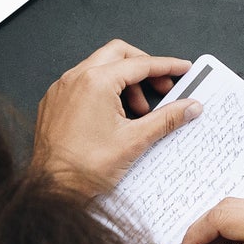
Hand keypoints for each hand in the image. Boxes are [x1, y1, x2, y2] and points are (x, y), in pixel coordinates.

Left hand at [32, 40, 199, 193]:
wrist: (52, 190)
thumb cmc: (85, 168)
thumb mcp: (135, 141)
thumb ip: (166, 119)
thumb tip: (190, 107)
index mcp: (96, 82)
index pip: (140, 64)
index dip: (166, 66)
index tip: (182, 69)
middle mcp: (75, 78)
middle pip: (119, 54)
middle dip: (144, 68)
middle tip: (162, 88)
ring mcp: (61, 88)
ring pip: (99, 67)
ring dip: (124, 81)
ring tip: (138, 112)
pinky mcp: (53, 102)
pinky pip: (82, 83)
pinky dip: (103, 90)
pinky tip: (114, 116)